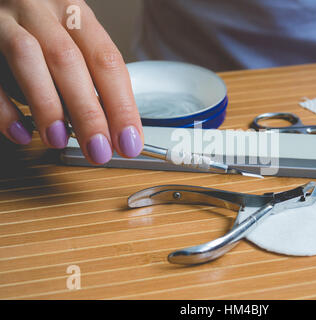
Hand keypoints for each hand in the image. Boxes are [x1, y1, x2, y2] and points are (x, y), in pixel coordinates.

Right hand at [0, 0, 143, 163]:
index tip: (129, 142)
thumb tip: (110, 128)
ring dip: (47, 105)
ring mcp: (5, 19)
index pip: (108, 61)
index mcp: (76, 15)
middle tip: (98, 151)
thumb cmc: (41, 26)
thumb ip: (88, 77)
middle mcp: (43, 10)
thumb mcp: (71, 40)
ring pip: (27, 57)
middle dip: (88, 113)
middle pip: (71, 62)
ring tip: (58, 139)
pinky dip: (4, 106)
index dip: (122, 105)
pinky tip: (20, 131)